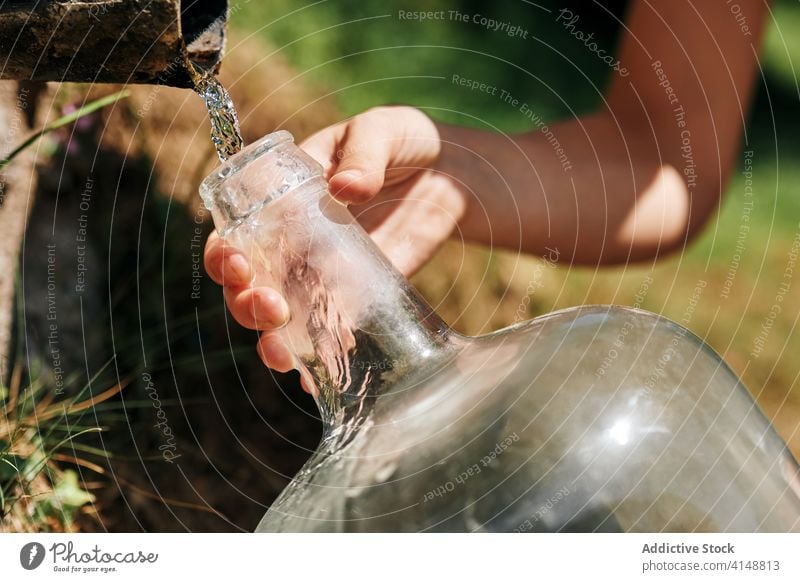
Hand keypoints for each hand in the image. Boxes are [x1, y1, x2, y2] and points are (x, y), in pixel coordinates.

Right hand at [204, 106, 466, 376]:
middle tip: (269, 305)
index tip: (238, 263)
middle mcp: (295, 245)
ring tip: (281, 351)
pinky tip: (311, 380)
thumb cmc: (403, 140)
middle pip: (252, 285)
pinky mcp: (361, 297)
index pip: (236, 233)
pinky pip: (332, 331)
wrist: (452, 172)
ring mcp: (326, 276)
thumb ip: (366, 153)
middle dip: (247, 303)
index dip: (223, 254)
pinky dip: (318, 359)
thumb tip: (348, 188)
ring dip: (273, 339)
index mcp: (282, 200)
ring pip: (284, 317)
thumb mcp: (382, 131)